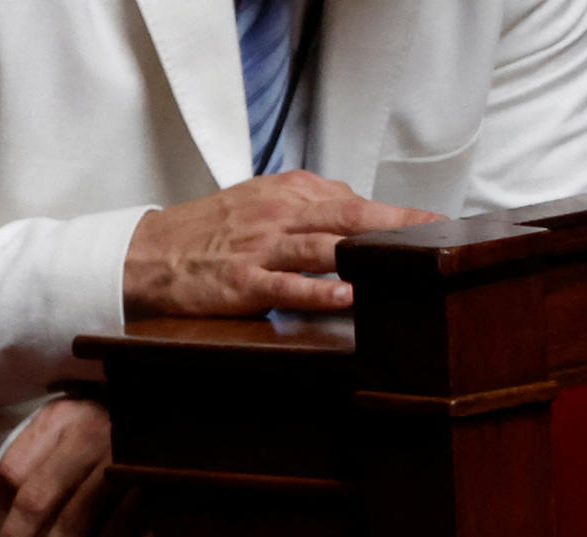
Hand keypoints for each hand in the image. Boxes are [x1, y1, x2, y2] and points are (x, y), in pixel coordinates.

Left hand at [0, 397, 139, 536]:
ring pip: (75, 521)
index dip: (0, 501)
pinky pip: (119, 528)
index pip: (13, 469)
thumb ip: (38, 451)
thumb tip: (6, 502)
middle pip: (36, 500)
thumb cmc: (107, 423)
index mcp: (60, 419)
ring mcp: (121, 462)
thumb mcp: (69, 421)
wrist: (173, 413)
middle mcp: (87, 437)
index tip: (2, 519)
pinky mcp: (151, 484)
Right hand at [123, 172, 439, 316]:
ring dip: (368, 252)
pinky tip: (347, 294)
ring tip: (408, 260)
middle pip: (349, 215)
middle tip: (439, 234)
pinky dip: (317, 289)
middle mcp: (279, 214)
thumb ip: (306, 208)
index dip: (396, 213)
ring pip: (324, 246)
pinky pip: (286, 286)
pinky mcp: (242, 283)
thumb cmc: (206, 234)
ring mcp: (261, 249)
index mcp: (287, 193)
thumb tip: (354, 214)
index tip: (435, 223)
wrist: (148, 255)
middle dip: (398, 225)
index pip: (351, 199)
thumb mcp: (259, 204)